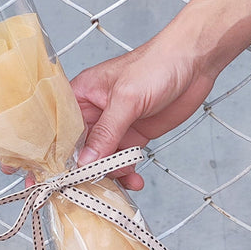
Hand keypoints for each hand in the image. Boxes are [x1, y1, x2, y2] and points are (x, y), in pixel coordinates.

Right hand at [71, 34, 215, 189]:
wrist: (192, 63)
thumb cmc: (154, 66)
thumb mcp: (126, 99)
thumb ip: (106, 132)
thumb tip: (86, 161)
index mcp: (81, 95)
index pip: (62, 128)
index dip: (59, 152)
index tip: (58, 175)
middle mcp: (93, 112)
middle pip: (80, 148)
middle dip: (86, 168)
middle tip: (93, 186)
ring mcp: (114, 125)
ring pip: (102, 158)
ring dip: (111, 174)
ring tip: (123, 181)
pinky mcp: (133, 135)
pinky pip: (123, 159)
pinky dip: (128, 173)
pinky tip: (135, 180)